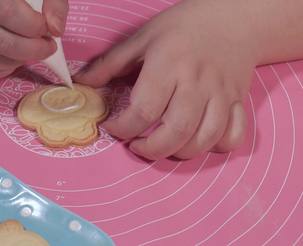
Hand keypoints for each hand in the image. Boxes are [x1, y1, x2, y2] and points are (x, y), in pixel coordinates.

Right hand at [0, 0, 68, 79]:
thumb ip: (53, 3)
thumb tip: (56, 29)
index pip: (8, 12)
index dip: (33, 26)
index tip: (45, 28)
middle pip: (1, 41)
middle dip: (32, 50)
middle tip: (46, 48)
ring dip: (18, 62)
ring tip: (27, 51)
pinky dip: (2, 71)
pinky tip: (10, 59)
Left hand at [74, 0, 260, 159]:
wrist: (233, 17)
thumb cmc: (183, 27)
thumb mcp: (142, 38)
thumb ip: (109, 64)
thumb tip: (80, 83)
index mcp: (169, 64)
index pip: (144, 109)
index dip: (123, 128)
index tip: (113, 128)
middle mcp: (197, 81)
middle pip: (176, 131)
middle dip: (151, 149)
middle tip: (136, 146)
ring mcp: (222, 93)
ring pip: (206, 138)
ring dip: (180, 152)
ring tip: (163, 147)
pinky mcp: (239, 100)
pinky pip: (233, 135)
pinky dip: (217, 147)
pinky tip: (198, 141)